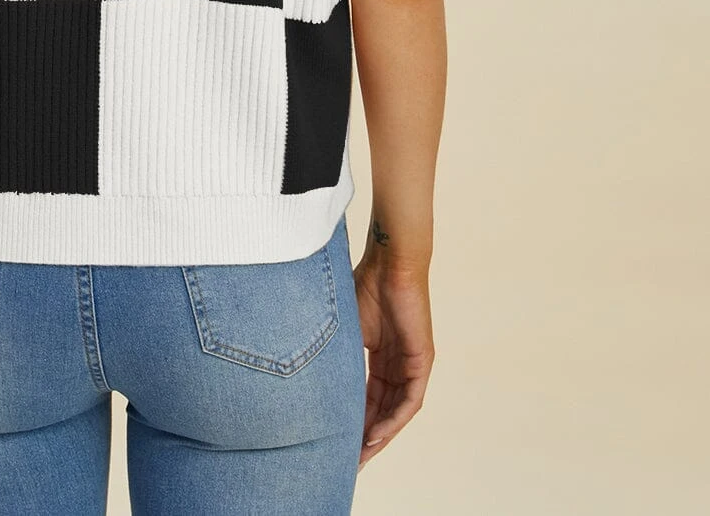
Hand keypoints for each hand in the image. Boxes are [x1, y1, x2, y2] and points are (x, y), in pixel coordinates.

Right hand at [353, 257, 434, 468]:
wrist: (389, 260)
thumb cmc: (362, 284)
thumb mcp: (343, 329)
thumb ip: (334, 353)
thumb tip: (301, 372)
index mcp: (380, 355)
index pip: (367, 398)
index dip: (353, 421)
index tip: (335, 443)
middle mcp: (398, 364)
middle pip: (382, 410)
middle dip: (365, 437)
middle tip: (348, 462)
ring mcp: (412, 363)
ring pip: (396, 411)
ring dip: (379, 435)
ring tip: (360, 457)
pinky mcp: (422, 361)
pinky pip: (409, 401)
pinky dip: (393, 420)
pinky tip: (375, 435)